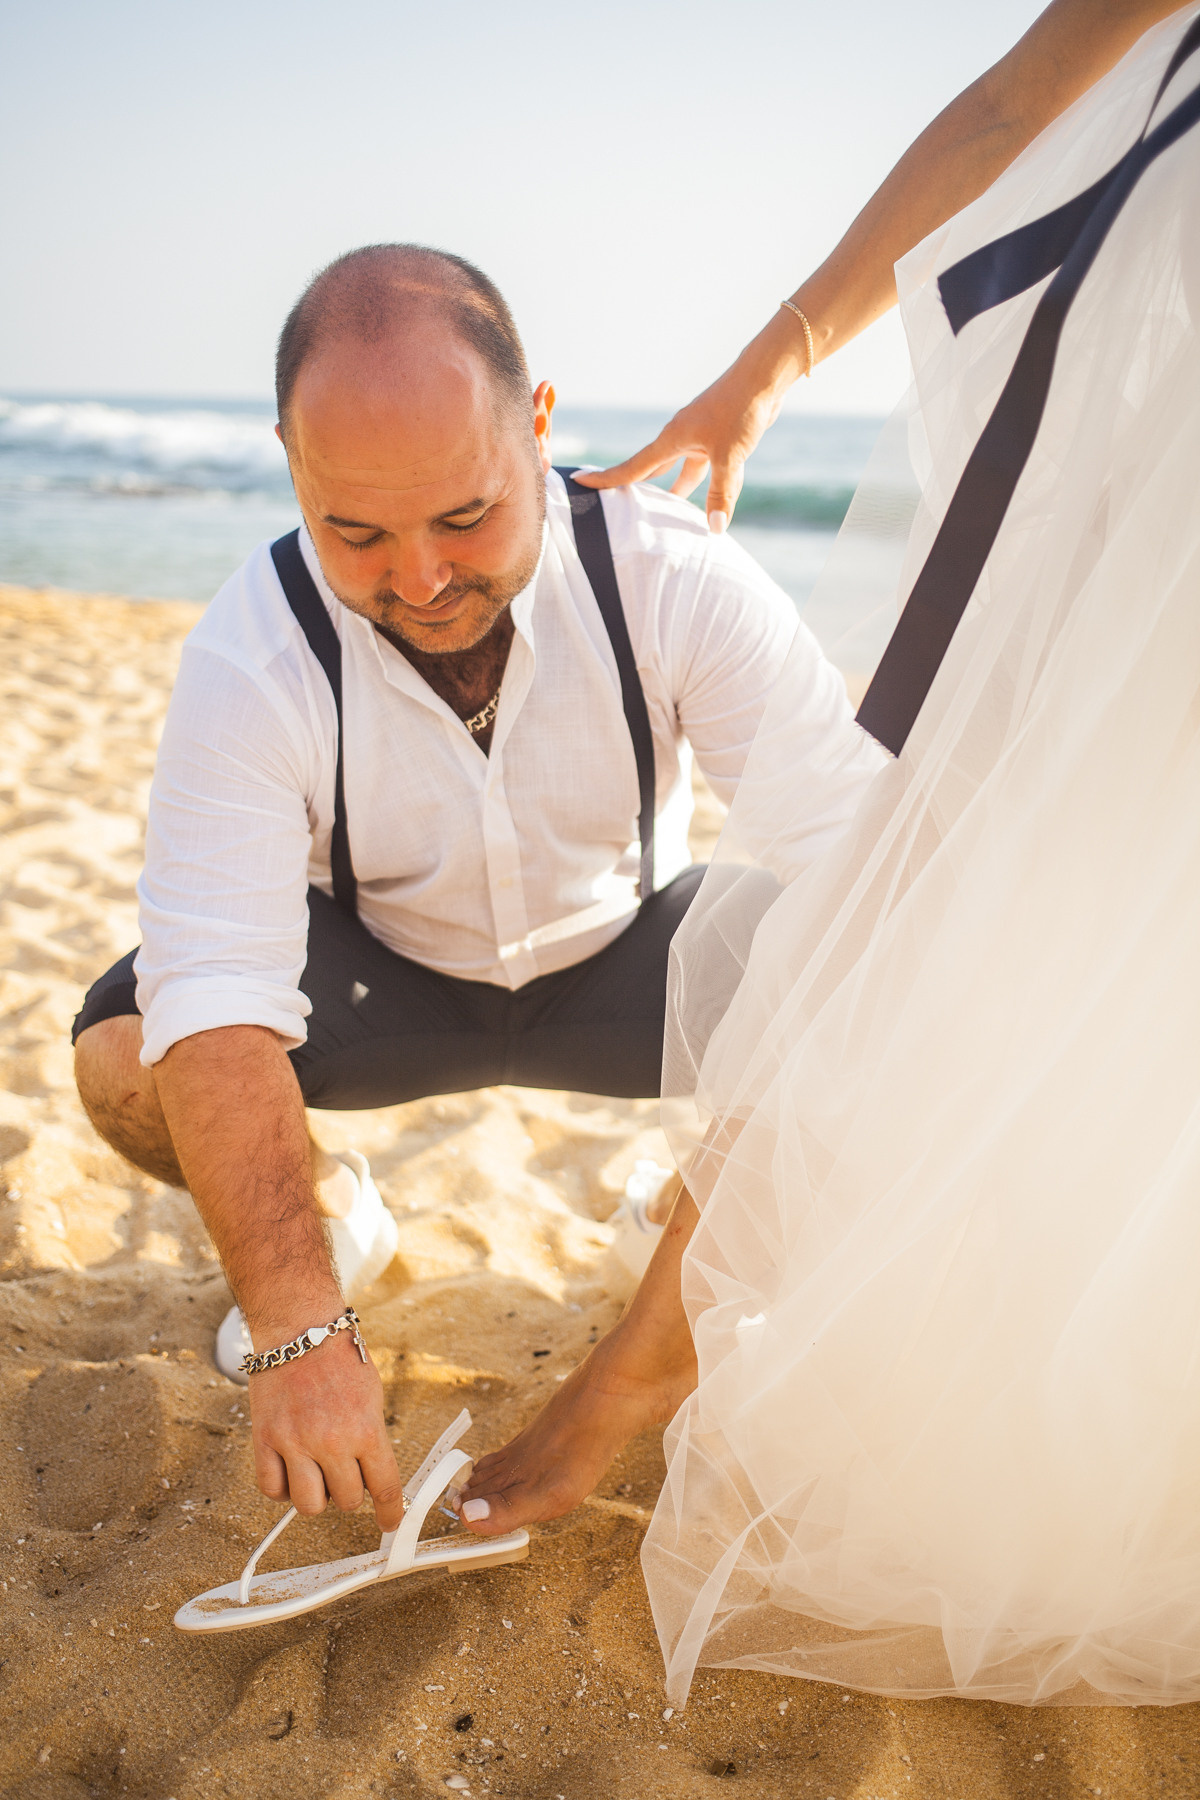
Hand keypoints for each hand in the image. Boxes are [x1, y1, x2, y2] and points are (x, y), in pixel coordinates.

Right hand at [249, 1327, 404, 1530]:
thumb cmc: (339, 1358)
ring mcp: (295, 1443)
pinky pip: (271, 1490)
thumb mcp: (372, 1396)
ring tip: (317, 1473)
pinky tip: (290, 1471)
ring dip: (317, 1496)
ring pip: (309, 1505)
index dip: (390, 1511)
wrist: (299, 1329)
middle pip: (347, 1502)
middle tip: (346, 1472)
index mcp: (366, 1429)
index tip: (390, 1522)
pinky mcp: (265, 1440)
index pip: (384, 1487)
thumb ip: (372, 1438)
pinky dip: (282, 1489)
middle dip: (350, 1493)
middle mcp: (331, 1441)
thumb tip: (376, 1477)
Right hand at [574, 307, 808, 530]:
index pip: (632, 466)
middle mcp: (680, 437)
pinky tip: (708, 499)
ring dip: (670, 489)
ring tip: (659, 512)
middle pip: (649, 468)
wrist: (764, 377)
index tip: (580, 481)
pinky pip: (701, 466)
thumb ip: (722, 493)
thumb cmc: (742, 409)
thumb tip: (714, 530)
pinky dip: (701, 483)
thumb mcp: (730, 456)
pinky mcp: (716, 437)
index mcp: (672, 439)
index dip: (607, 478)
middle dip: (633, 486)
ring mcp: (698, 436)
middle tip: (611, 502)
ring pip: (678, 469)